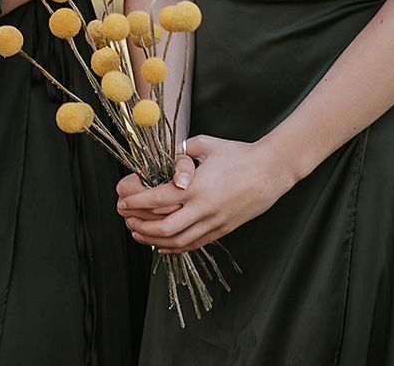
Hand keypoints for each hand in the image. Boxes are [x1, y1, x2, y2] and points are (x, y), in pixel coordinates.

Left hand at [118, 135, 296, 252]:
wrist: (271, 171)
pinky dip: (175, 248)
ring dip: (153, 240)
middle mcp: (204, 208)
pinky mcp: (224, 230)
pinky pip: (195, 244)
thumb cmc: (238, 154)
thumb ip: (180, 153)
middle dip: (140, 225)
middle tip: (125, 218)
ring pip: (178, 241)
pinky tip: (162, 246)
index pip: (157, 200)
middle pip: (164, 227)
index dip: (135, 202)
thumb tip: (162, 161)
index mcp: (196, 186)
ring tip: (137, 233)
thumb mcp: (205, 145)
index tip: (122, 201)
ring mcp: (215, 222)